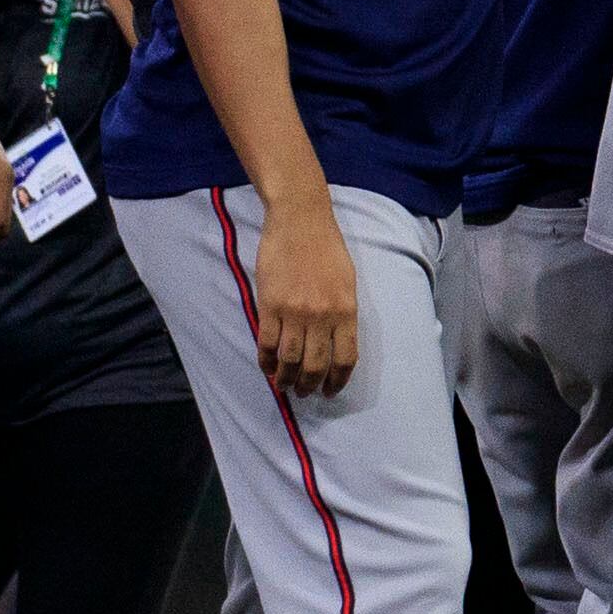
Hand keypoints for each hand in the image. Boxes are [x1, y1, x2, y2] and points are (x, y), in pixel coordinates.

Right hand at [248, 196, 360, 397]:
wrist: (300, 221)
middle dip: (310, 386)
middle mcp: (322, 316)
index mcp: (346, 311)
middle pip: (316, 365)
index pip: (345, 358)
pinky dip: (265, 361)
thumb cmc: (327, 249)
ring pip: (289, 359)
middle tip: (304, 393)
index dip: (337, 380)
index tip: (330, 391)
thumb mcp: (347, 282)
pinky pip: (266, 343)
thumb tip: (336, 343)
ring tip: (284, 386)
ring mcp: (294, 312)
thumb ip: (343, 314)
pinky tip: (267, 367)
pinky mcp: (269, 306)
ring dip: (286, 378)